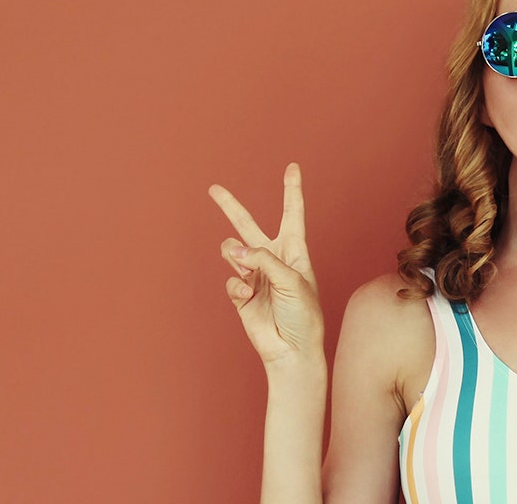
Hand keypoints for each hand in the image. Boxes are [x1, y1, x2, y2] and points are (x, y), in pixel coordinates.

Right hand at [210, 163, 322, 364]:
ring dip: (235, 257)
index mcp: (294, 251)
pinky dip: (238, 288)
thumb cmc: (303, 315)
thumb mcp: (291, 280)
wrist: (292, 349)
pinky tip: (249, 299)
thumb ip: (262, 260)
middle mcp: (273, 259)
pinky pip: (231, 281)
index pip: (292, 213)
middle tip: (214, 189)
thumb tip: (232, 249)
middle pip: (249, 225)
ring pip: (232, 252)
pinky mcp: (241, 294)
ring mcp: (255, 276)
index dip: (291, 190)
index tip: (292, 167)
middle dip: (231, 207)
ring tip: (246, 272)